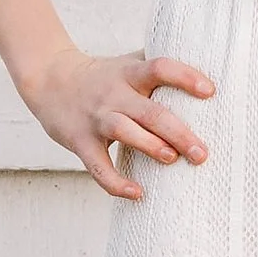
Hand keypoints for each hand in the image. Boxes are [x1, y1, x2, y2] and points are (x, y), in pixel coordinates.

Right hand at [20, 46, 213, 200]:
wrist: (47, 79)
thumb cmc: (100, 76)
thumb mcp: (126, 63)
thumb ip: (157, 66)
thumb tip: (204, 66)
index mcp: (130, 73)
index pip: (160, 68)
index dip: (185, 77)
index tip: (210, 91)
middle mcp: (114, 94)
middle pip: (150, 111)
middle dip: (178, 132)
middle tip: (202, 152)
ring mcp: (96, 118)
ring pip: (124, 131)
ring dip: (150, 146)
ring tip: (172, 159)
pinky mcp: (80, 141)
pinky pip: (98, 165)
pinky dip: (115, 183)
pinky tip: (137, 193)